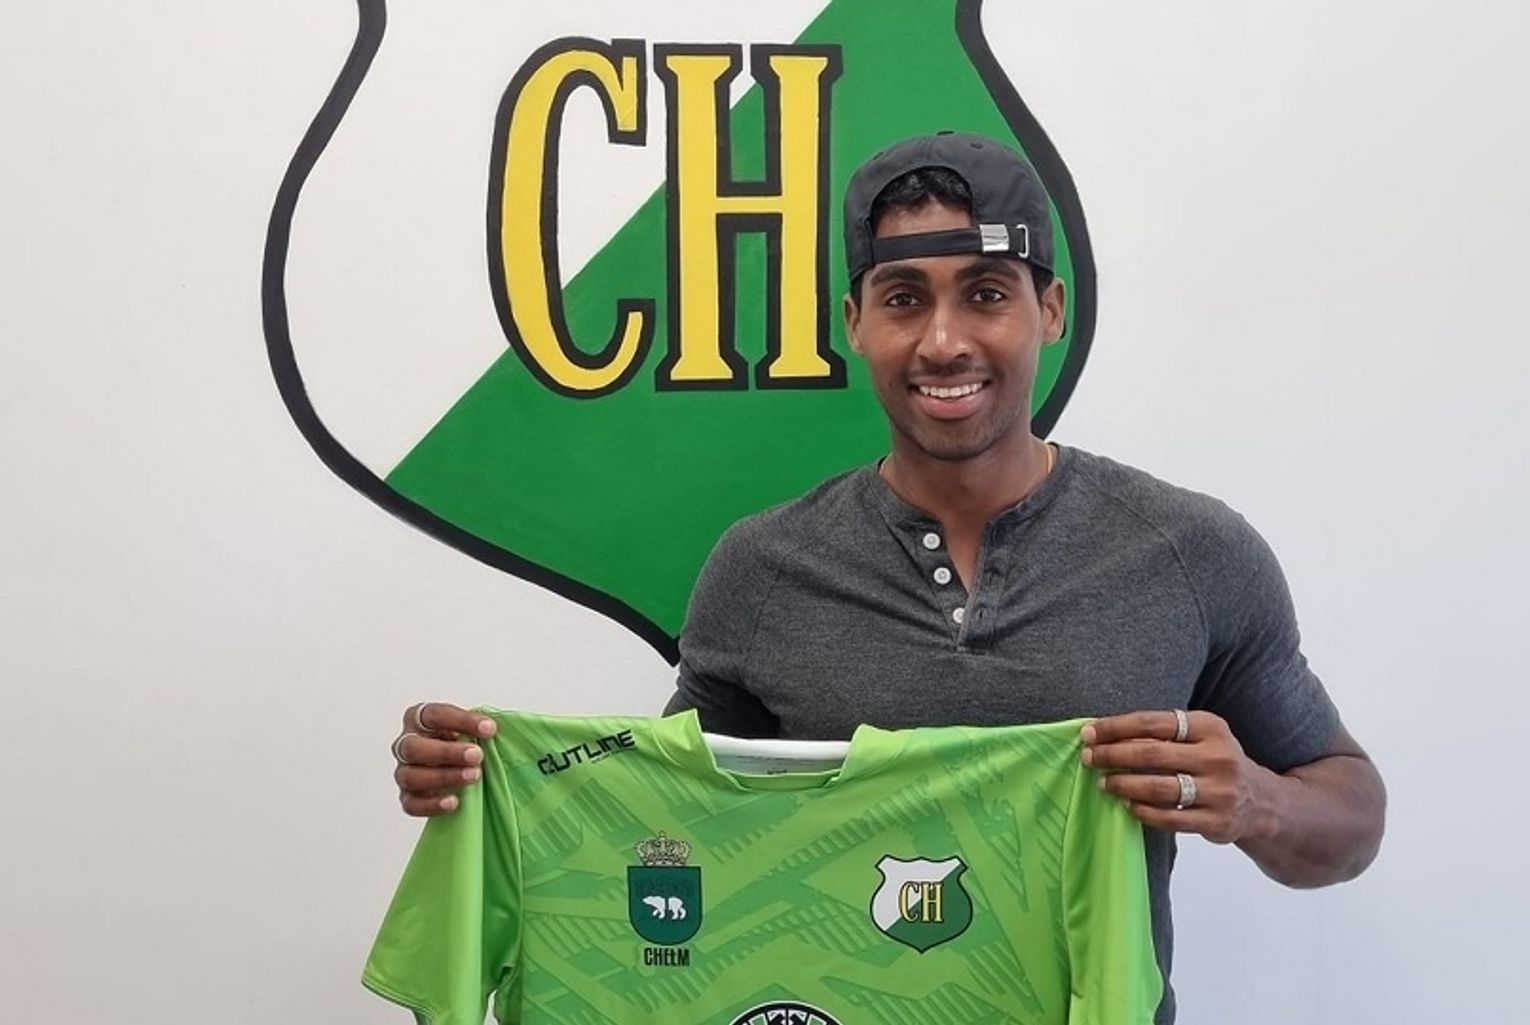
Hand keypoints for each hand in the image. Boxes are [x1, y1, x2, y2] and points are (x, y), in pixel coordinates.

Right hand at [392, 702, 497, 816]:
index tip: (489, 729)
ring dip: (444, 777)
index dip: (461, 721)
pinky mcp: (407, 797)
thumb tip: (490, 728)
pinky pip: (411, 804)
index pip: (433, 715)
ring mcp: (404, 772)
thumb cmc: (463, 741)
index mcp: (418, 719)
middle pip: (413, 747)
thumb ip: (478, 726)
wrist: (459, 766)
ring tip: (473, 776)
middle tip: (476, 755)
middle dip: (446, 752)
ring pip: (411, 776)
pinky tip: (454, 802)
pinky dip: (431, 805)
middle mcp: (406, 744)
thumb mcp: (470, 727)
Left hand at [1081, 710, 1275, 843]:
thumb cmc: (1215, 762)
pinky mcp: (1217, 822)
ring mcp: (1219, 791)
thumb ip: (1162, 734)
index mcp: (1210, 727)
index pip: (1153, 723)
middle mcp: (1218, 756)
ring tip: (1103, 783)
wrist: (1261, 802)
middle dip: (1113, 755)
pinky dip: (1143, 811)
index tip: (1089, 733)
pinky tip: (1128, 805)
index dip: (1116, 728)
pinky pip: (1170, 818)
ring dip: (1123, 785)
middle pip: (1152, 754)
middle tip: (1089, 758)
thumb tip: (1103, 734)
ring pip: (1159, 788)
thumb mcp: (1200, 737)